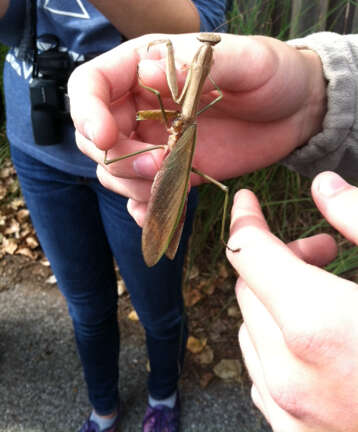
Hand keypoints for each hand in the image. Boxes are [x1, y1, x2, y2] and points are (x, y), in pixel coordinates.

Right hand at [68, 33, 326, 224]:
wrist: (296, 110)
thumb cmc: (273, 74)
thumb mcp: (246, 61)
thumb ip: (197, 65)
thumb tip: (148, 70)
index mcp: (146, 65)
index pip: (91, 84)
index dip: (86, 111)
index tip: (104, 137)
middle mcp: (141, 104)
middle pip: (95, 136)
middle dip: (118, 158)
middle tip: (158, 165)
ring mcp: (155, 140)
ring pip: (114, 170)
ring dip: (132, 185)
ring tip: (172, 182)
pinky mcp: (172, 168)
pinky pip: (142, 193)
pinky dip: (145, 207)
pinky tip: (163, 212)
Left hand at [227, 171, 357, 431]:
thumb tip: (325, 188)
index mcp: (316, 325)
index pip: (248, 251)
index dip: (246, 218)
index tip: (248, 201)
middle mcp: (292, 376)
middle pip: (249, 290)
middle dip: (277, 259)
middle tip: (323, 249)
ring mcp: (294, 416)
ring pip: (252, 332)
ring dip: (277, 301)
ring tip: (325, 294)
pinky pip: (266, 376)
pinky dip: (280, 343)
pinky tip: (319, 341)